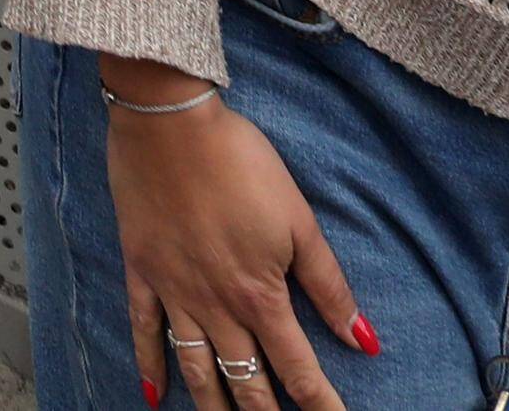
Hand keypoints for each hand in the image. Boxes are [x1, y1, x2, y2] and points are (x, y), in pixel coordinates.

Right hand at [103, 71, 369, 410]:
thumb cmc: (242, 164)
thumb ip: (329, 286)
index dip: (319, 406)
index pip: (298, 371)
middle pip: (247, 383)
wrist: (171, 125)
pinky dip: (149, 365)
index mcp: (261, 296)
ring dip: (214, 408)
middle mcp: (218, 308)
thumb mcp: (299, 221)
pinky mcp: (143, 272)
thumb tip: (365, 341)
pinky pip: (144, 330)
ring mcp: (176, 293)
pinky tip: (154, 395)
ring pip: (197, 369)